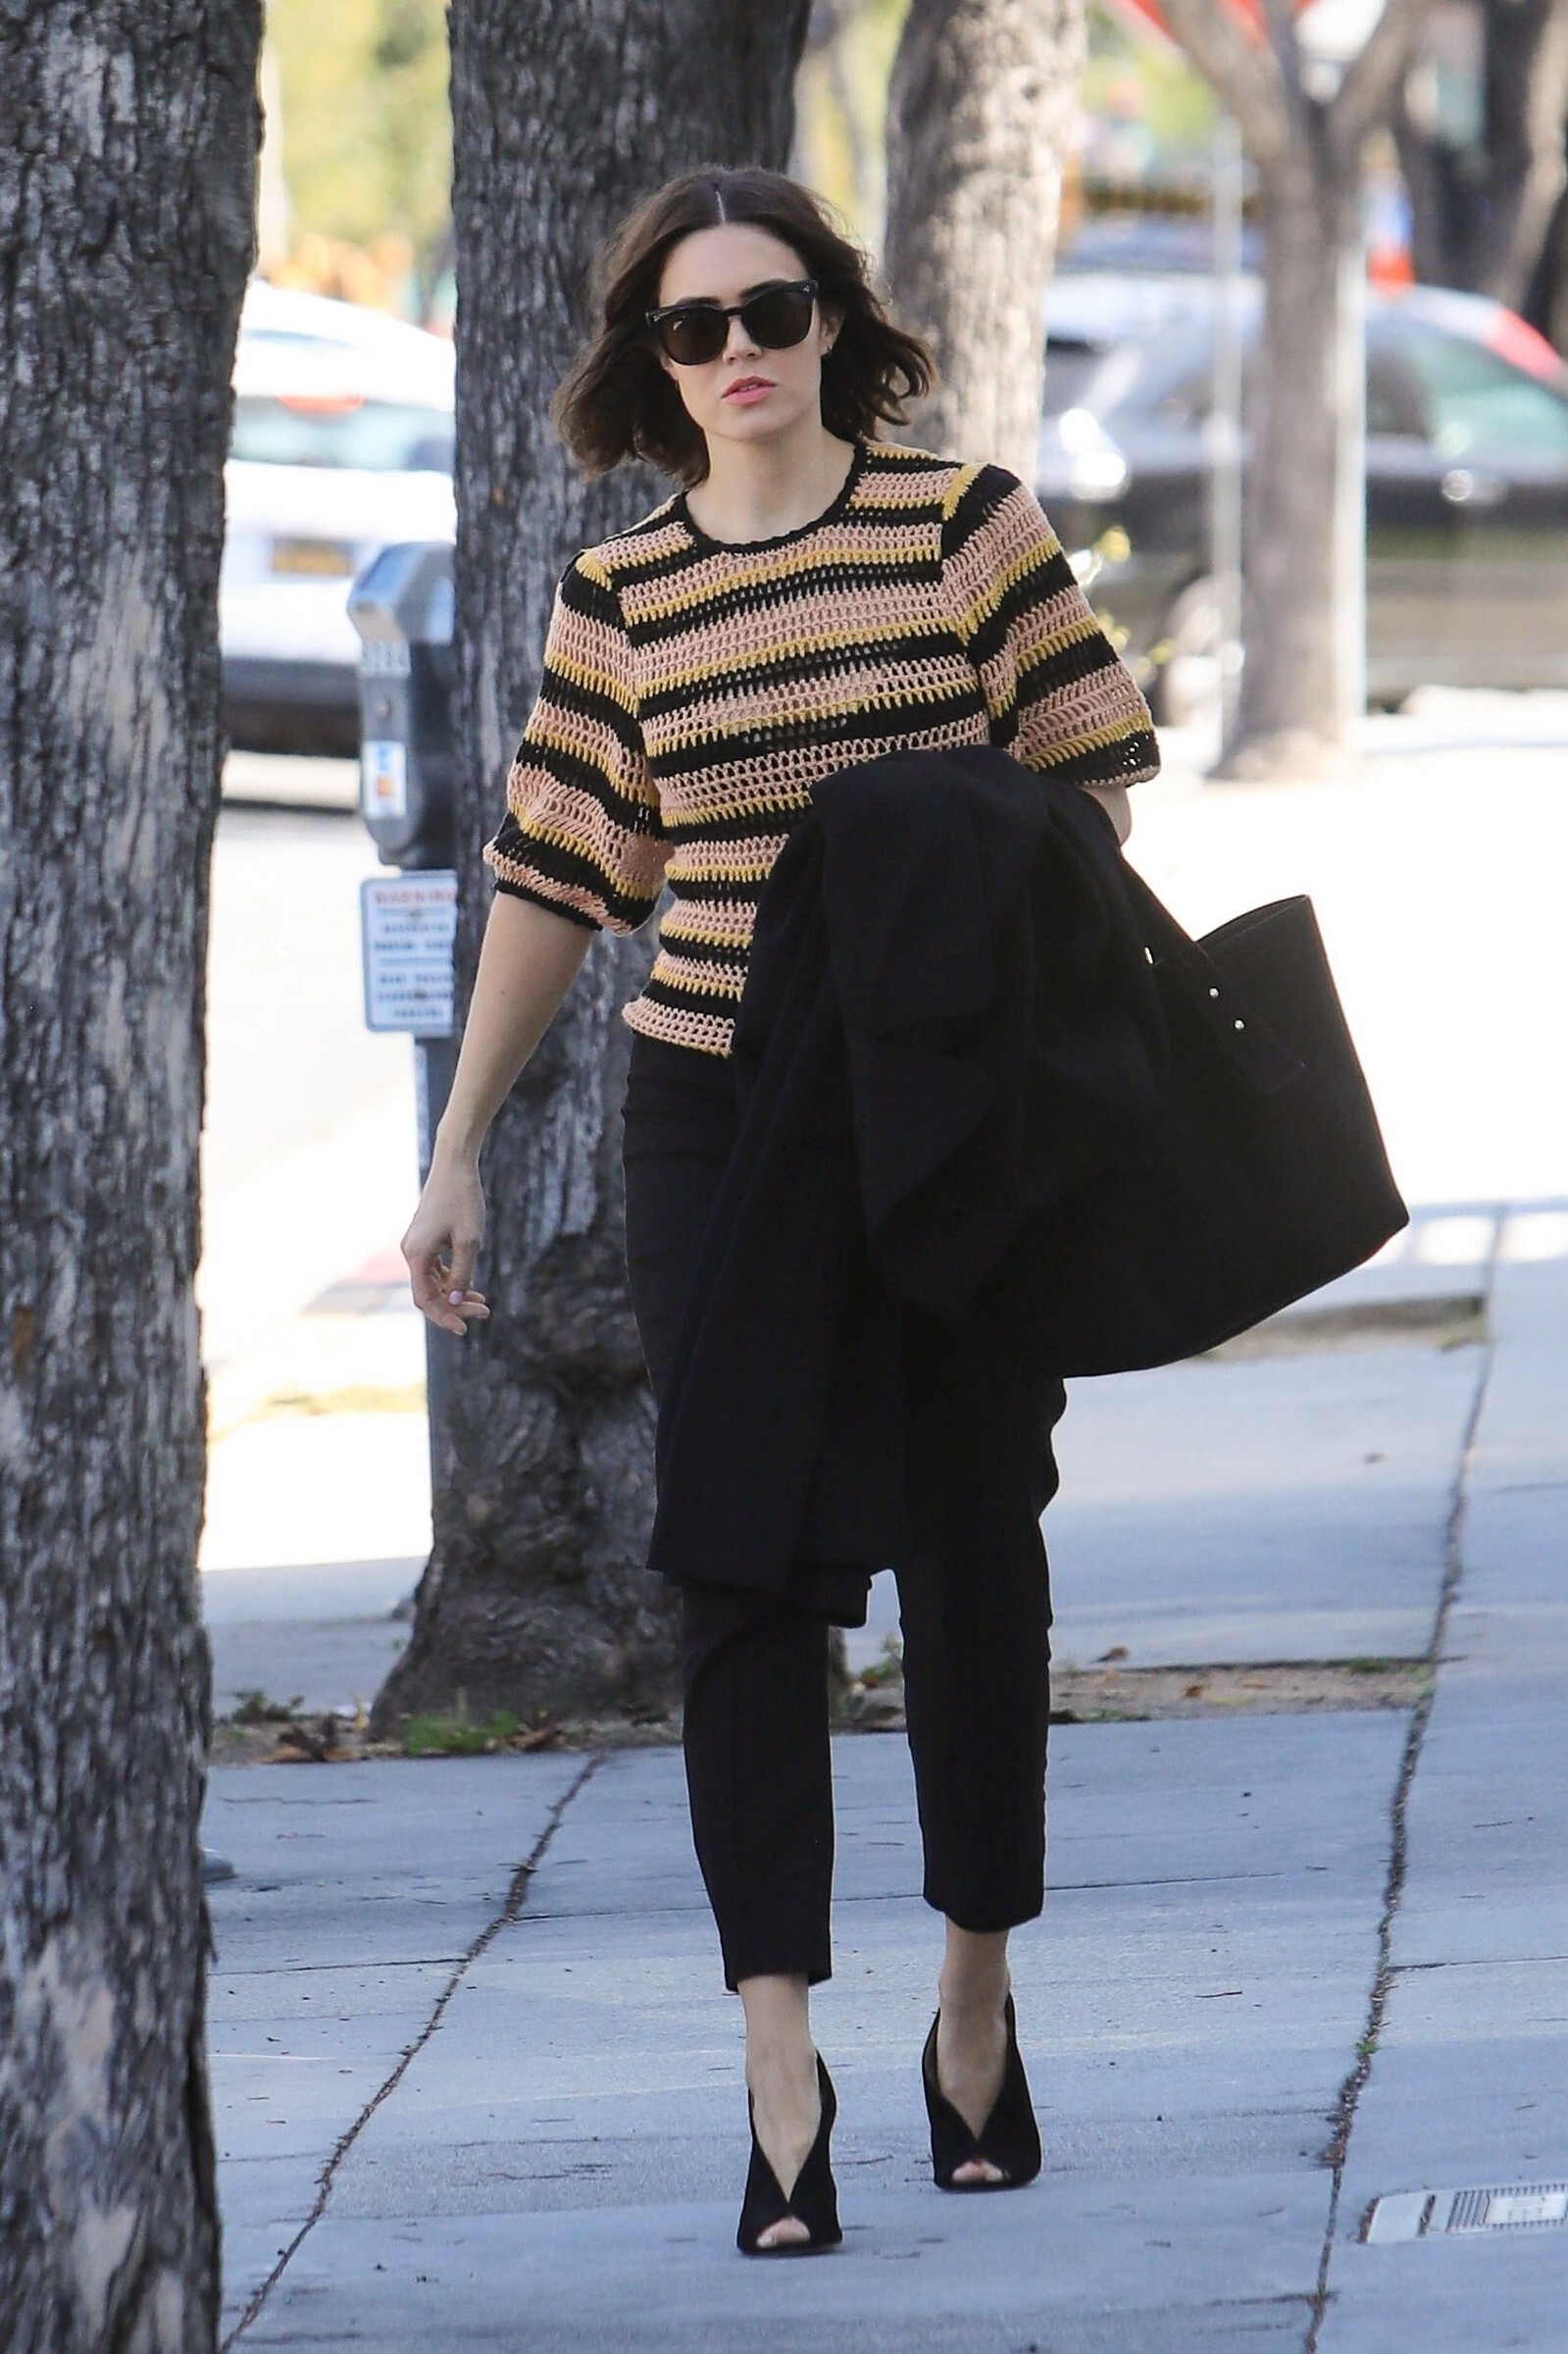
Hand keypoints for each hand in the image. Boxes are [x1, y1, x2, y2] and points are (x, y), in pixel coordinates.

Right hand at [402, 1155, 490, 1336]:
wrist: (455, 1165)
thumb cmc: (464, 1200)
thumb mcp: (469, 1241)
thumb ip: (462, 1274)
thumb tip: (456, 1303)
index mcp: (416, 1254)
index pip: (425, 1299)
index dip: (444, 1316)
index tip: (466, 1328)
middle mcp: (411, 1252)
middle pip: (429, 1293)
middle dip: (455, 1306)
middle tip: (485, 1311)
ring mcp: (417, 1245)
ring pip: (433, 1282)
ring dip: (455, 1295)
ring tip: (482, 1303)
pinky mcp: (426, 1239)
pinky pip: (435, 1269)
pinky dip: (452, 1279)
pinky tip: (472, 1286)